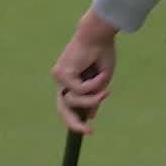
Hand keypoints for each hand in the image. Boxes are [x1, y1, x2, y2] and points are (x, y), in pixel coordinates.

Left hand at [51, 11, 118, 133]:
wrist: (98, 34)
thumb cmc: (102, 52)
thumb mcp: (101, 80)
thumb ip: (94, 96)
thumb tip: (90, 115)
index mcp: (70, 80)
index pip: (68, 104)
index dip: (76, 118)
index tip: (89, 129)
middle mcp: (61, 79)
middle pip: (62, 108)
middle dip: (74, 123)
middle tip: (88, 131)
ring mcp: (59, 77)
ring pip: (74, 101)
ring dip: (93, 97)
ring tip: (106, 88)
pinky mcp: (61, 73)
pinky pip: (79, 91)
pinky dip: (93, 85)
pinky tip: (99, 74)